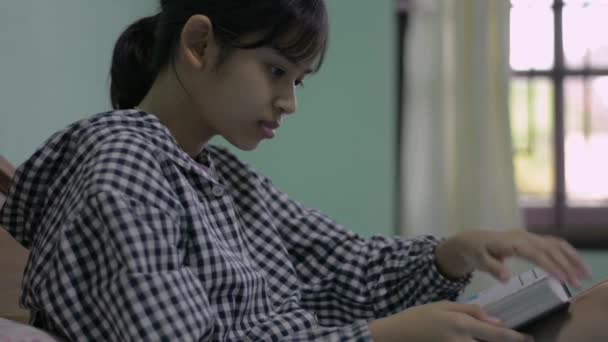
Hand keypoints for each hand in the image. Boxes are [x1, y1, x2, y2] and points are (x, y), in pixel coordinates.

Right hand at [368, 301, 532, 341]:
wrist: (397, 335)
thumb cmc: (420, 316)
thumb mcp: (445, 305)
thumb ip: (471, 311)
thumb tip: (497, 320)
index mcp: (461, 325)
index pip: (496, 334)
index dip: (515, 337)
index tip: (529, 338)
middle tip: (524, 341)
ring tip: (505, 341)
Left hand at [435, 229, 591, 286]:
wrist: (469, 241)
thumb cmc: (473, 251)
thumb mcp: (478, 260)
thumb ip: (492, 268)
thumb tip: (507, 278)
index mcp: (512, 242)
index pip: (536, 254)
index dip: (551, 266)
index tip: (563, 279)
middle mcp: (523, 237)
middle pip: (550, 248)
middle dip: (567, 265)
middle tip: (579, 283)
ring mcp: (528, 237)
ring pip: (555, 244)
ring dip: (571, 257)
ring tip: (584, 273)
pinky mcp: (529, 240)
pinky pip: (551, 244)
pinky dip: (565, 252)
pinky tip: (574, 263)